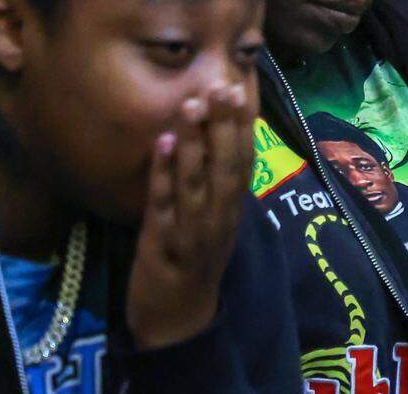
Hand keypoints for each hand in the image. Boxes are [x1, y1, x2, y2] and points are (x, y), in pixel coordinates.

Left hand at [126, 84, 255, 349]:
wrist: (177, 321)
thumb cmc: (195, 263)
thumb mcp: (216, 223)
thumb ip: (219, 186)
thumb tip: (223, 141)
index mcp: (234, 209)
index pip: (244, 161)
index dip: (243, 125)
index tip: (241, 87)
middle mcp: (220, 218)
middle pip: (227, 167)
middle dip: (225, 125)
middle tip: (223, 85)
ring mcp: (193, 231)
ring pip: (198, 181)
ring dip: (196, 141)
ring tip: (192, 103)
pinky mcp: (162, 244)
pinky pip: (164, 204)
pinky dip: (165, 173)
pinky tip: (163, 144)